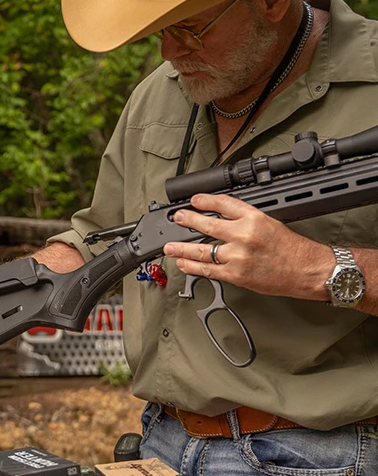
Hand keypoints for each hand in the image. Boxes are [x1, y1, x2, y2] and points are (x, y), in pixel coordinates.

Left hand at [166, 191, 336, 299]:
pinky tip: (183, 263)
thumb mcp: (271, 223)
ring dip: (181, 248)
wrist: (306, 270)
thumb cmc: (293, 249)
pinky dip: (191, 267)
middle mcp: (244, 235)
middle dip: (188, 220)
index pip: (224, 204)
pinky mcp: (235, 274)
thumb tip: (222, 221)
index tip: (195, 200)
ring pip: (201, 250)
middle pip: (207, 225)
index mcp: (255, 218)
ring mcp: (237, 256)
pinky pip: (207, 270)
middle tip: (177, 218)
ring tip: (169, 246)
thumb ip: (246, 221)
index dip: (205, 201)